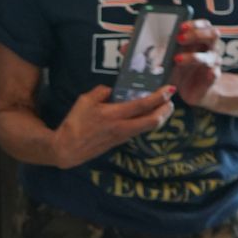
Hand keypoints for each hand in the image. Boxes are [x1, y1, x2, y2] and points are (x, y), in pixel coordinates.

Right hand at [53, 85, 174, 166]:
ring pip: (148, 127)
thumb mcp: (84, 101)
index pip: (142, 105)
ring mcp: (123, 136)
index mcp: (113, 114)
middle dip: (165, 111)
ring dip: (159, 117)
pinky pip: (139, 130)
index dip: (159, 96)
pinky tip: (147, 116)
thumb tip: (112, 91)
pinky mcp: (120, 141)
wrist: (68, 148)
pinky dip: (147, 122)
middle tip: (170, 101)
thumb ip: (101, 92)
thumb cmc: (74, 123)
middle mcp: (122, 127)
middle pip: (153, 121)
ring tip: (163, 108)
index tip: (170, 89)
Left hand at [169, 19, 222, 106]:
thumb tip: (155, 39)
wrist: (190, 91)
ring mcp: (213, 64)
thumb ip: (171, 47)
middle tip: (179, 39)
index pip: (204, 25)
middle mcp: (210, 50)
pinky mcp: (212, 78)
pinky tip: (207, 73)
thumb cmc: (182, 70)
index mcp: (202, 41)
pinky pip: (215, 74)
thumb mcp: (174, 56)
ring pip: (210, 56)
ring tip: (178, 59)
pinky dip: (211, 73)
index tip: (181, 26)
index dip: (195, 24)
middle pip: (212, 35)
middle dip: (196, 34)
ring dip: (194, 56)